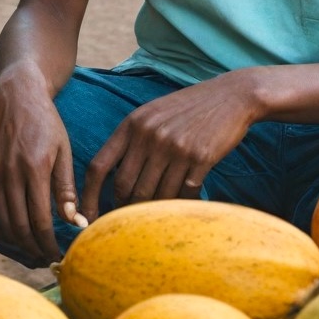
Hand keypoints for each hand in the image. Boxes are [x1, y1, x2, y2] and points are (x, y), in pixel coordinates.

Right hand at [0, 73, 79, 266]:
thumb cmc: (46, 122)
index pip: (39, 221)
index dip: (49, 244)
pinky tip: (6, 238)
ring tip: (30, 252)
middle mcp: (7, 172)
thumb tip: (74, 222)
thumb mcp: (64, 150)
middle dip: (33, 250)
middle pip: (17, 227)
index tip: (59, 256)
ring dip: (14, 245)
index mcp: (33, 167)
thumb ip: (66, 187)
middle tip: (46, 259)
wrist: (16, 95)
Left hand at [81, 72, 261, 221]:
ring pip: (153, 195)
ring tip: (156, 216)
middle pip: (125, 187)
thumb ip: (131, 141)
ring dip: (153, 210)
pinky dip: (180, 204)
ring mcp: (175, 147)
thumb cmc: (187, 109)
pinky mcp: (200, 158)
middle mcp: (150, 136)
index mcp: (132, 125)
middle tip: (129, 221)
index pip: (99, 166)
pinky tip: (183, 203)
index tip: (87, 217)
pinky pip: (183, 194)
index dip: (88, 196)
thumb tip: (111, 181)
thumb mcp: (152, 114)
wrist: (230, 97)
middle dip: (123, 208)